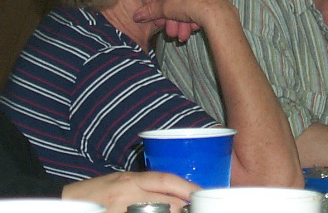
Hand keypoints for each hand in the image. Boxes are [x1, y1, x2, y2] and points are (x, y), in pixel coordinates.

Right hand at [61, 171, 199, 212]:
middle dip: (183, 207)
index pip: (166, 180)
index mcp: (132, 179)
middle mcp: (128, 192)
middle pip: (166, 201)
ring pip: (157, 212)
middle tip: (194, 209)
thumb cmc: (95, 192)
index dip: (186, 186)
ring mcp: (120, 208)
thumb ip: (144, 185)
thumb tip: (171, 192)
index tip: (200, 192)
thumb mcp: (121, 181)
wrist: (66, 202)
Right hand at [133, 0, 235, 40]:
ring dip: (183, 21)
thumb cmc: (185, 5)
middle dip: (172, 20)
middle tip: (173, 33)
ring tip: (184, 35)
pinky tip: (195, 26)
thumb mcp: (164, 11)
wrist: (213, 8)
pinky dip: (194, 12)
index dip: (158, 11)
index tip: (160, 23)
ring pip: (186, 1)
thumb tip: (136, 16)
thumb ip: (149, 12)